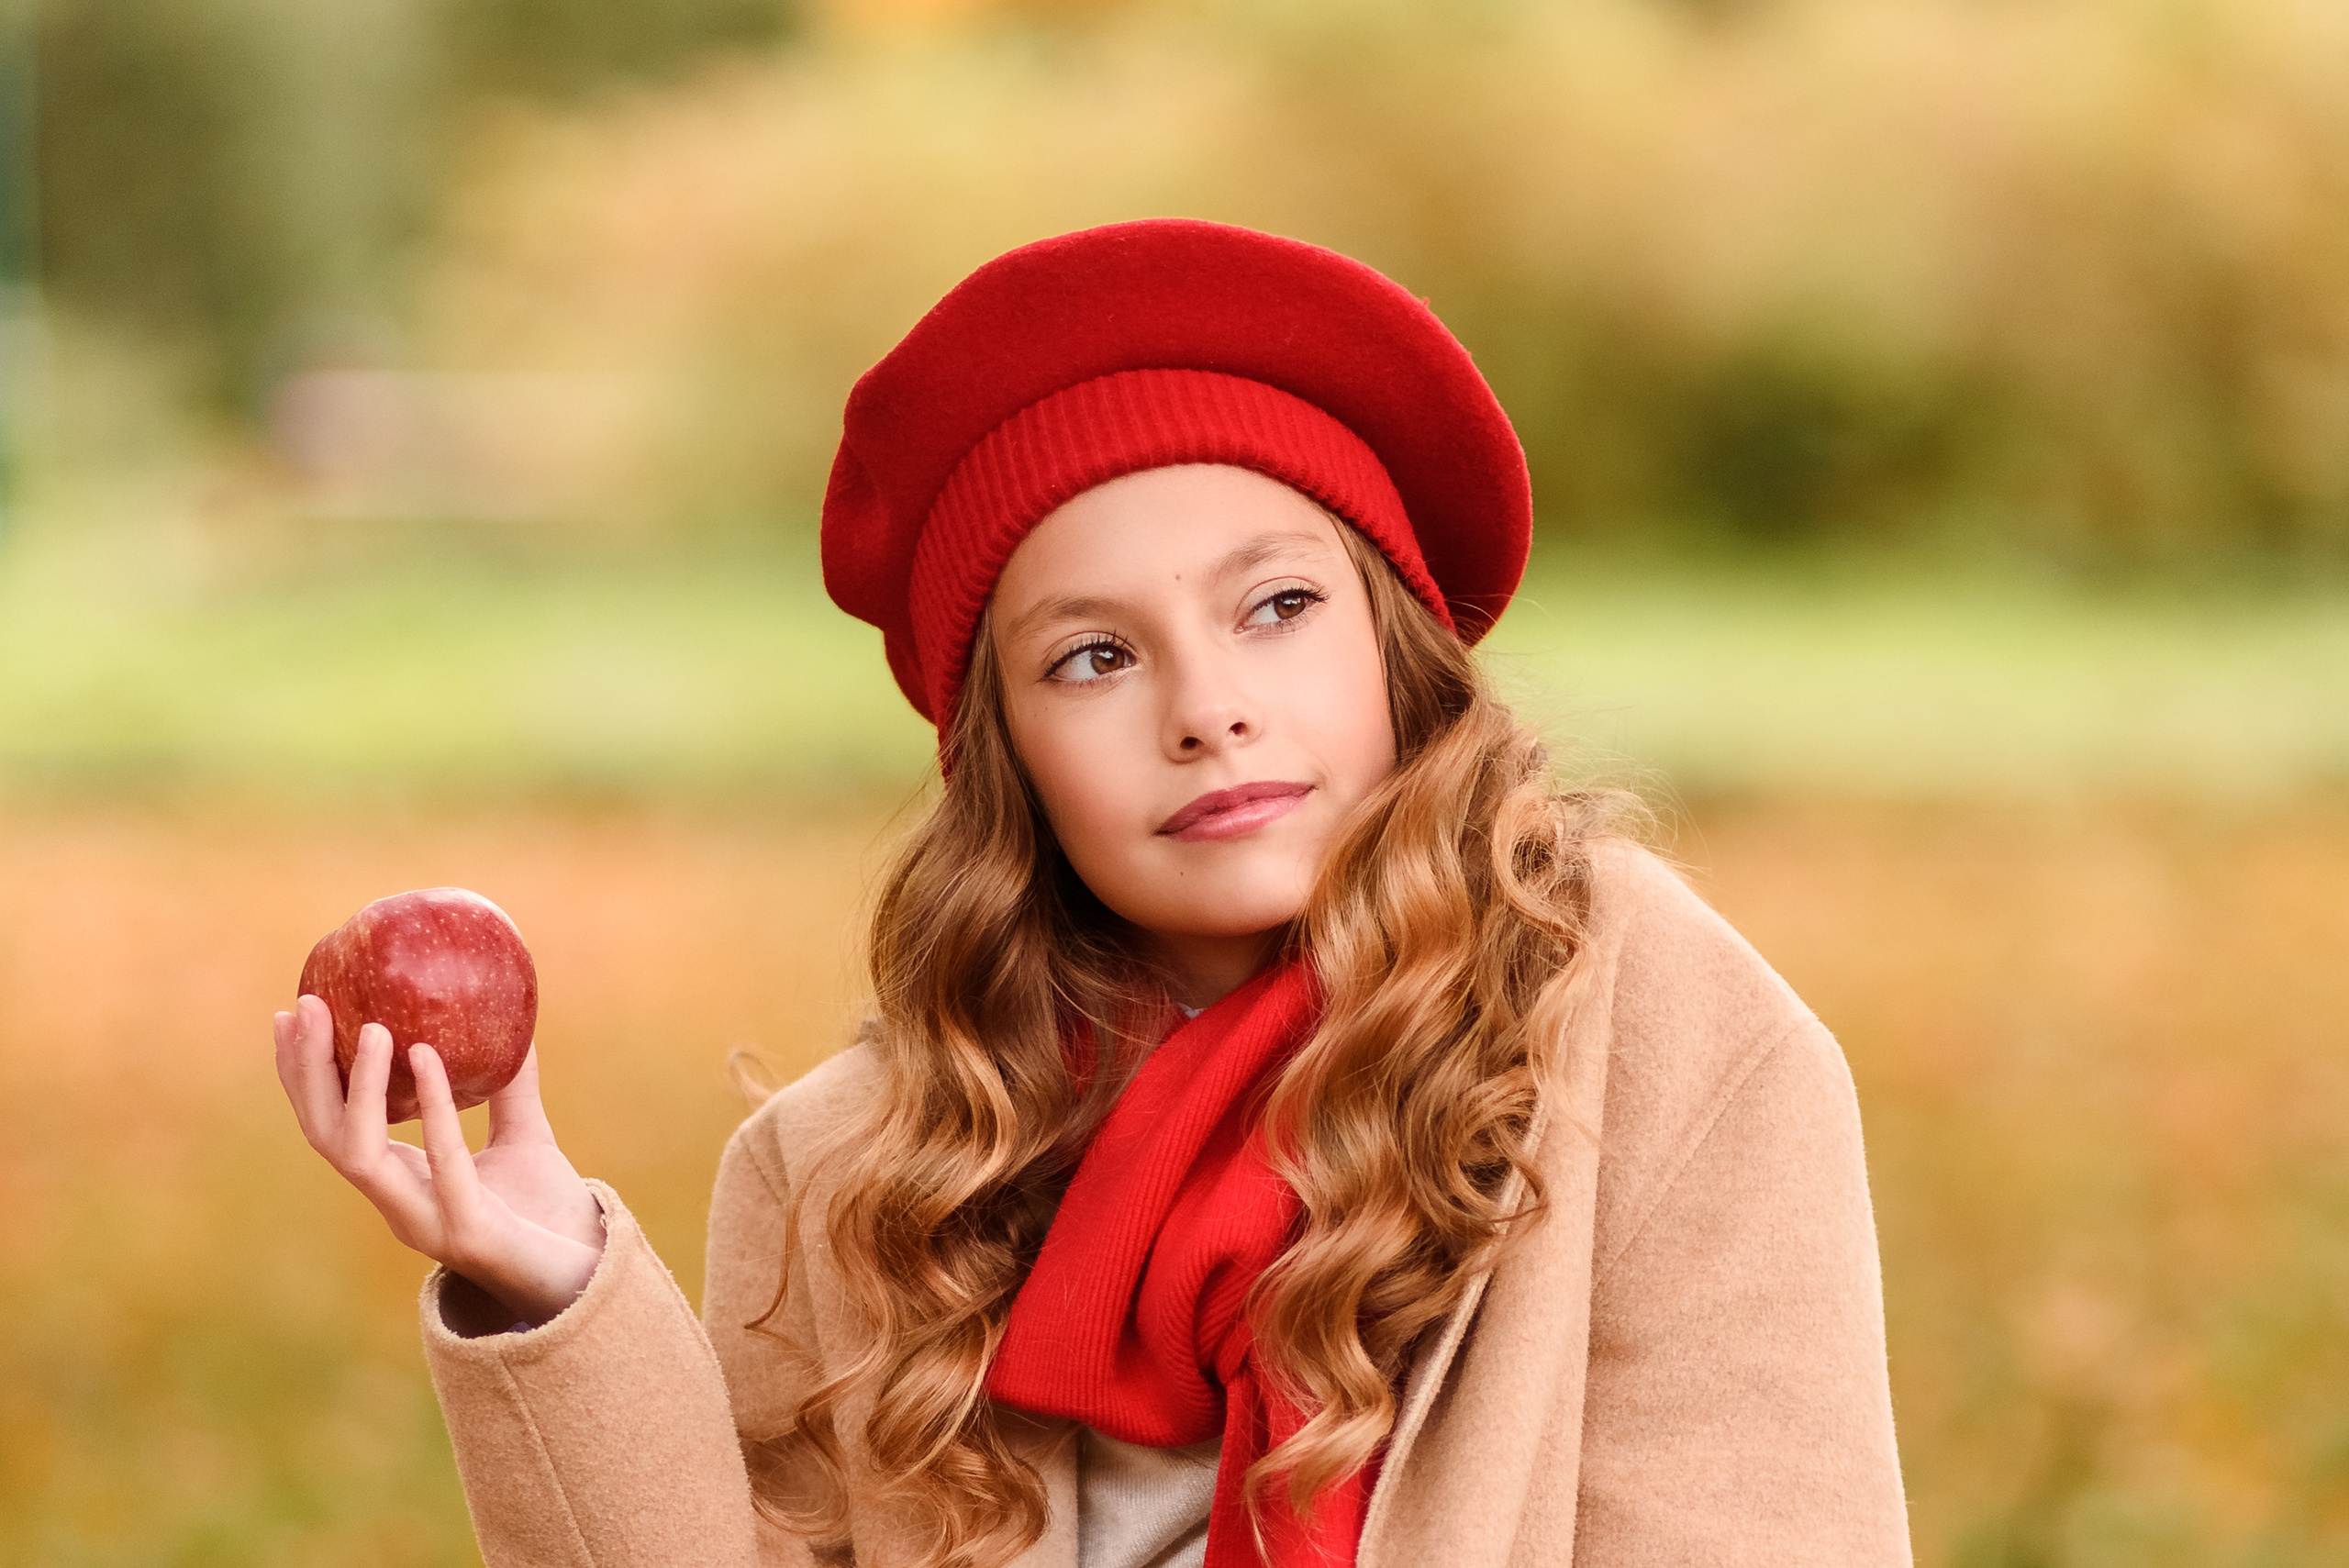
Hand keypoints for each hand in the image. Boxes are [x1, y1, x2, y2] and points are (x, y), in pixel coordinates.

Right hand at [275, 994, 605, 1325]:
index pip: (330, 1125)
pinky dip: (435, 1108)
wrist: (586, 1277)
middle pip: (326, 1137)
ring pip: (360, 1158)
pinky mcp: (468, 1231)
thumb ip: (511, 1088)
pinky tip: (429, 1058)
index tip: (293, 1015)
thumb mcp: (525, 1137)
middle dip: (308, 1073)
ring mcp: (426, 1222)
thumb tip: (514, 1023)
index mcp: (400, 1182)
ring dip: (360, 1090)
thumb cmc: (547, 1212)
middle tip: (307, 1008)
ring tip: (377, 1029)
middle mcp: (398, 1204)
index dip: (304, 1075)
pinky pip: (442, 1164)